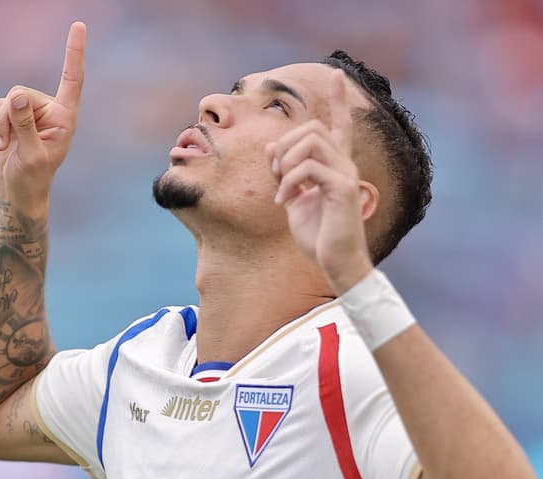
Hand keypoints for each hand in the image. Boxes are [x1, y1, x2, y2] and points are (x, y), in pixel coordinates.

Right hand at [0, 22, 85, 209]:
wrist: (16, 194)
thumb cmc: (31, 179)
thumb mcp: (30, 156)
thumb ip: (24, 126)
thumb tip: (15, 95)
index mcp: (63, 117)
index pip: (71, 79)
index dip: (73, 53)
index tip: (79, 26)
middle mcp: (46, 110)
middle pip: (17, 94)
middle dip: (3, 122)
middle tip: (2, 148)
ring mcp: (24, 112)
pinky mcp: (5, 118)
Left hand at [266, 69, 373, 293]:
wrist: (335, 263)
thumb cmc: (318, 236)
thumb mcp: (294, 200)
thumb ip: (285, 174)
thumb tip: (272, 147)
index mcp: (335, 166)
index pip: (339, 125)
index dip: (338, 100)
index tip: (337, 73)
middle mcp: (345, 165)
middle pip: (314, 128)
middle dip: (285, 144)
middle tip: (274, 172)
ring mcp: (346, 175)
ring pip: (311, 142)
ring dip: (285, 162)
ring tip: (280, 189)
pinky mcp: (343, 188)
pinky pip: (309, 168)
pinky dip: (289, 182)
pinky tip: (284, 202)